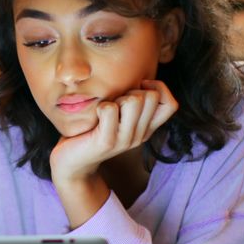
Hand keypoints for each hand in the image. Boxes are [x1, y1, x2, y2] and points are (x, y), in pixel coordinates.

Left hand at [49, 80, 177, 225]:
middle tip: (116, 103)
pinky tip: (94, 117)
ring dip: (117, 98)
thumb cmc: (92, 132)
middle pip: (150, 96)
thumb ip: (133, 103)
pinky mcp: (107, 141)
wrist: (72, 164)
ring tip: (106, 111)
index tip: (138, 89)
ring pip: (134, 100)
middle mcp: (140, 135)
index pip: (171, 105)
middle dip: (131, 91)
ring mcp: (125, 140)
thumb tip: (142, 78)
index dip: (158, 88)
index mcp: (146, 128)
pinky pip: (110, 109)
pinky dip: (100, 106)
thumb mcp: (119, 117)